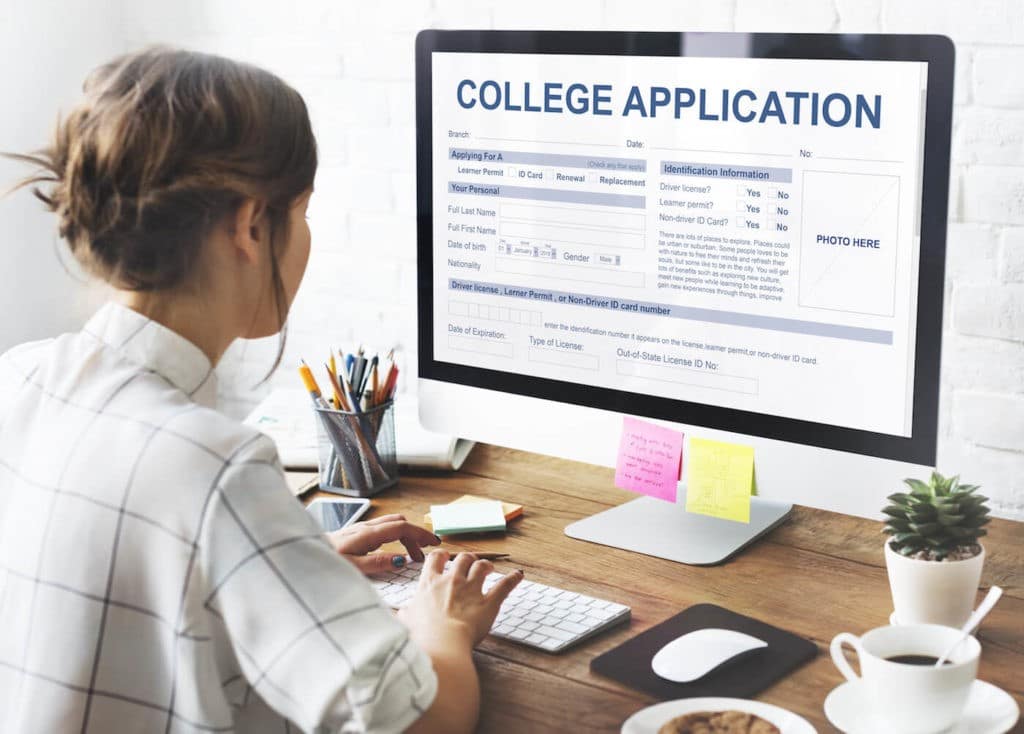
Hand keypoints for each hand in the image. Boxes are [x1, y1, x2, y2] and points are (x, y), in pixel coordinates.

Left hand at [327, 513, 440, 574]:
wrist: (304, 555)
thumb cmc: (325, 562)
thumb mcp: (352, 568)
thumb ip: (377, 563)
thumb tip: (401, 560)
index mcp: (367, 534)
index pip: (402, 527)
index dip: (420, 533)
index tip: (434, 543)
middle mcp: (365, 527)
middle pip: (399, 523)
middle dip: (416, 535)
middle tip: (423, 554)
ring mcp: (360, 528)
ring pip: (391, 524)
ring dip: (406, 536)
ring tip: (411, 556)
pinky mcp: (355, 533)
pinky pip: (382, 529)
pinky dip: (395, 537)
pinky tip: (392, 552)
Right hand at [397, 549, 523, 649]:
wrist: (440, 644)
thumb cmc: (421, 635)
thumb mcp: (405, 621)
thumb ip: (405, 613)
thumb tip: (399, 614)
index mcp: (430, 584)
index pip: (436, 559)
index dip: (442, 556)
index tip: (445, 558)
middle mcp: (451, 581)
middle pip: (462, 559)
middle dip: (467, 559)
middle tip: (469, 564)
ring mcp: (471, 590)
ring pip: (482, 567)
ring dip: (486, 565)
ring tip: (489, 568)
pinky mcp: (488, 603)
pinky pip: (504, 586)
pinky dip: (513, 579)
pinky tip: (519, 575)